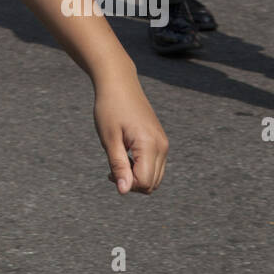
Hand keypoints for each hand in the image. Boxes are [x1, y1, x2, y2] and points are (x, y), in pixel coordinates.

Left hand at [93, 77, 167, 194]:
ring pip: (155, 177)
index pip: (144, 182)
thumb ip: (118, 166)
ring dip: (137, 176)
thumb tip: (124, 191)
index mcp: (150, 145)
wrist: (119, 83)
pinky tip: (127, 155)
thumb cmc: (110, 108)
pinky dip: (142, 168)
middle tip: (112, 168)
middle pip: (152, 183)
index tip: (109, 172)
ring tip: (119, 161)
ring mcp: (163, 143)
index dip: (126, 184)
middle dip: (132, 183)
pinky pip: (156, 165)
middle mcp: (162, 146)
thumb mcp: (109, 139)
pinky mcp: (161, 140)